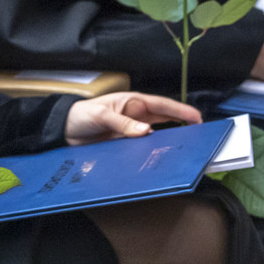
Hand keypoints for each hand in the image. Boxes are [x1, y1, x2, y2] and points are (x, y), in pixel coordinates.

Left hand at [63, 92, 200, 145]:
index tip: (197, 118)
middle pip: (165, 121)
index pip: (162, 106)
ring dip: (168, 142)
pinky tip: (160, 160)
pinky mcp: (124, 145)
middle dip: (182, 126)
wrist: (63, 130)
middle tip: (200, 136)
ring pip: (156, 136)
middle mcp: (136, 117)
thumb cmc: (81, 114)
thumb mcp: (100, 115)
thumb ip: (122, 123)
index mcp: (133, 103)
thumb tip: (145, 131)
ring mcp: (131, 132)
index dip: (181, 111)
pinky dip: (152, 153)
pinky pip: (142, 149)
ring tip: (185, 150)